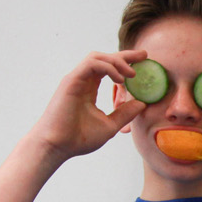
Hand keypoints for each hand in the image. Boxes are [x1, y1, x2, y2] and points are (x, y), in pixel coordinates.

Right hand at [26, 51, 147, 165]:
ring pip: (97, 57)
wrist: (57, 146)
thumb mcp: (109, 125)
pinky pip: (92, 64)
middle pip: (104, 58)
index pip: (108, 68)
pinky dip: (108, 67)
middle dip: (125, 55)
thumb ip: (125, 114)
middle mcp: (82, 81)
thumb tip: (142, 104)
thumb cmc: (78, 138)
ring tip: (132, 74)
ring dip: (117, 61)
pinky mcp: (71, 81)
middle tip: (144, 55)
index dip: (125, 62)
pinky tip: (120, 79)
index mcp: (89, 89)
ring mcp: (76, 79)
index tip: (143, 61)